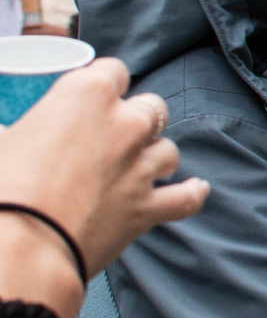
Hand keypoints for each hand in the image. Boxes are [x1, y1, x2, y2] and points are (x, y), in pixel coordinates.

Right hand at [0, 58, 207, 317]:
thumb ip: (12, 130)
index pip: (114, 71)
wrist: (20, 246)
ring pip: (168, 151)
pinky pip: (185, 198)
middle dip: (135, 119)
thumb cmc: (3, 188)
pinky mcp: (147, 209)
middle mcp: (124, 125)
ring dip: (154, 156)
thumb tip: (6, 133)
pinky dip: (191, 193)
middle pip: (150, 108)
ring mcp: (141, 168)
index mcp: (87, 95)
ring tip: (135, 167)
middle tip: (110, 137)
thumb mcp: (1, 141)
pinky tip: (197, 188)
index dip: (105, 83)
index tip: (94, 96)